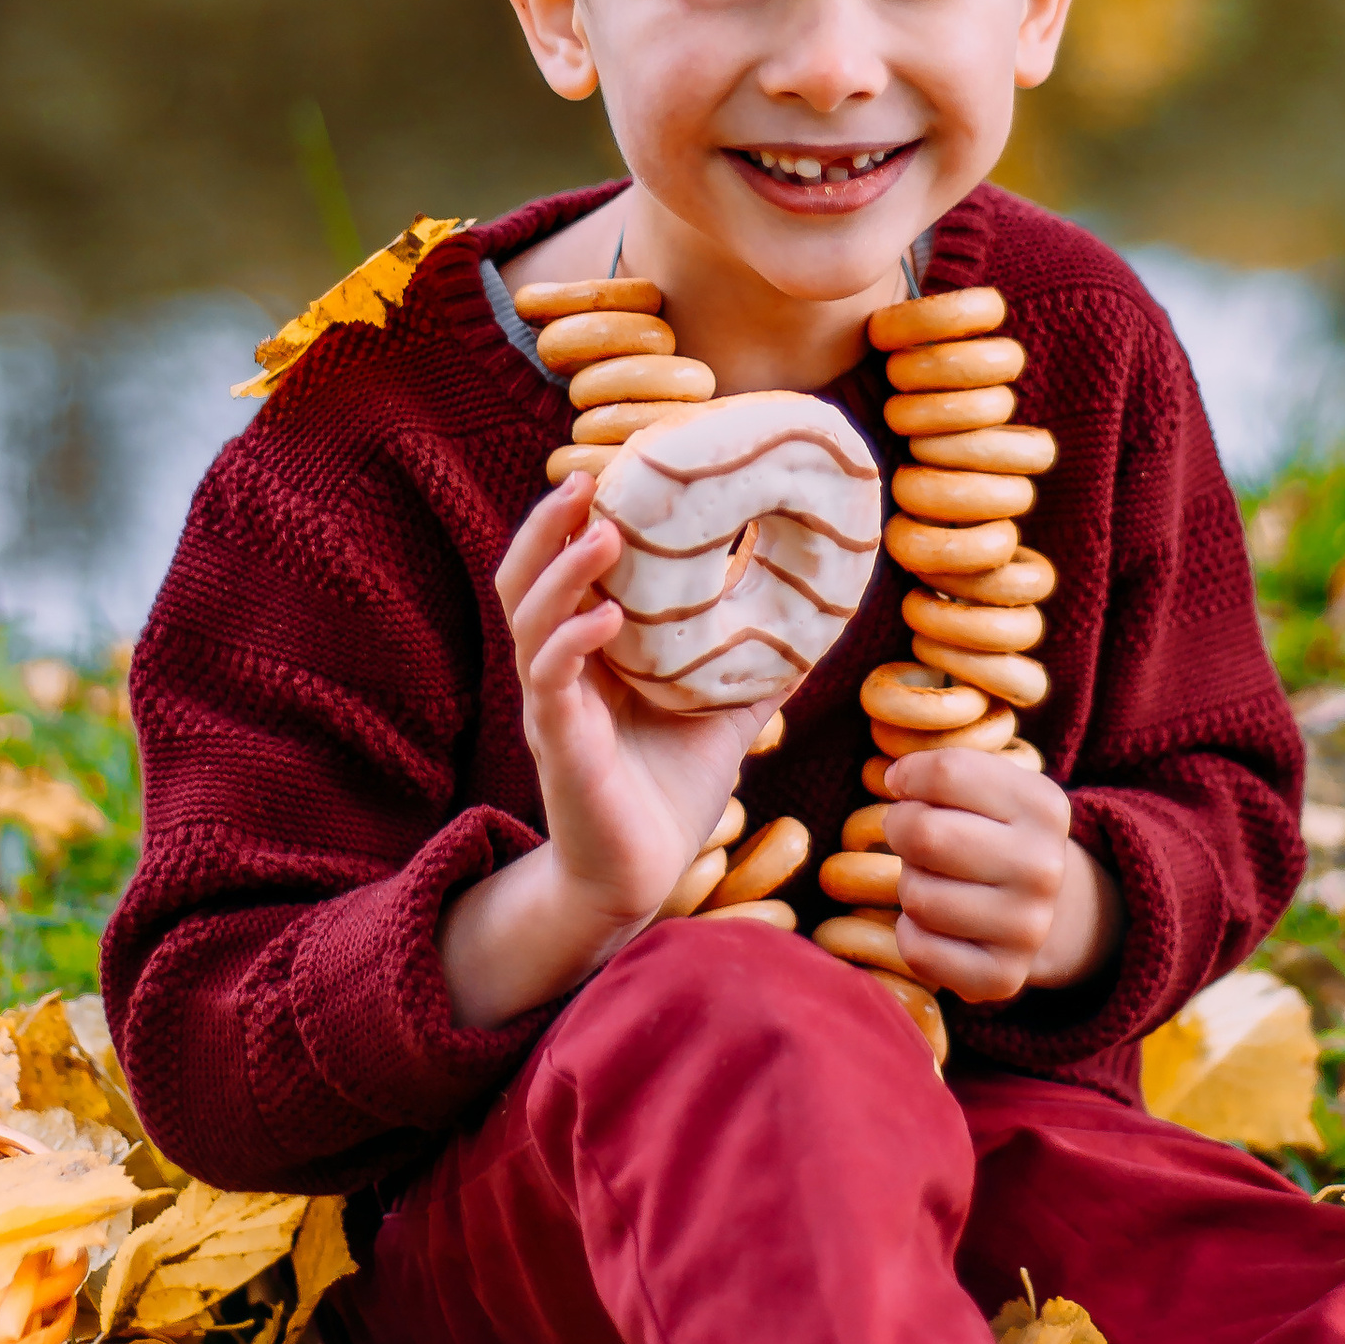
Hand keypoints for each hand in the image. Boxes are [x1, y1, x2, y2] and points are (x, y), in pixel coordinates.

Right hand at [440, 474, 760, 1027]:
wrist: (638, 879)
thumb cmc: (670, 794)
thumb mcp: (723, 715)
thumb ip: (755, 667)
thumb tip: (818, 618)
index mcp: (588, 654)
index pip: (562, 567)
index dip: (573, 517)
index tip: (607, 464)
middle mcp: (559, 670)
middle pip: (526, 576)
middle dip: (548, 523)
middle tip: (584, 474)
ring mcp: (553, 706)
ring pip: (530, 619)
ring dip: (561, 568)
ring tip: (603, 529)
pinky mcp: (560, 746)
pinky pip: (551, 681)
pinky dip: (572, 641)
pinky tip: (605, 616)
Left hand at [877, 746, 1119, 1006]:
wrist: (1047, 912)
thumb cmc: (994, 835)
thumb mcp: (989, 788)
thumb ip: (943, 771)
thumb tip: (894, 777)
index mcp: (1044, 806)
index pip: (947, 773)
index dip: (908, 777)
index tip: (905, 786)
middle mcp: (1044, 868)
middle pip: (926, 834)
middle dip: (901, 829)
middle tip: (912, 835)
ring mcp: (1028, 928)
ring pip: (917, 896)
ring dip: (910, 883)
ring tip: (935, 879)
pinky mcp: (1003, 977)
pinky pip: (918, 949)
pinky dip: (910, 933)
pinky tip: (936, 924)